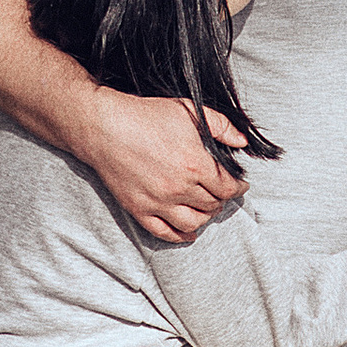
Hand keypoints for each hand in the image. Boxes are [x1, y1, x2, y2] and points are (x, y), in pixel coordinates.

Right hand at [84, 90, 246, 245]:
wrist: (104, 126)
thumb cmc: (145, 116)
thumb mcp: (189, 111)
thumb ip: (221, 126)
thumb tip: (242, 142)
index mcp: (195, 165)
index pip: (228, 187)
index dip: (239, 187)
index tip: (241, 185)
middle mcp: (179, 188)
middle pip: (212, 205)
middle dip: (222, 199)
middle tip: (222, 192)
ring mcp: (158, 202)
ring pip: (193, 222)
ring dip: (205, 217)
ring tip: (207, 208)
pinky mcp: (139, 209)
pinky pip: (164, 232)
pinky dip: (180, 236)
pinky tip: (188, 232)